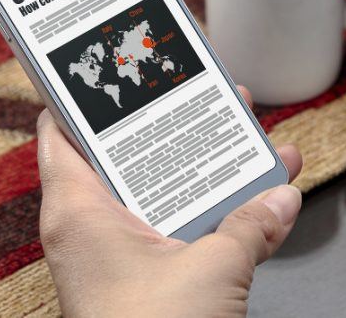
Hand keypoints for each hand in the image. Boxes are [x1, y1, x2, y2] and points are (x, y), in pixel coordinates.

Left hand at [37, 86, 301, 317]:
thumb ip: (250, 225)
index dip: (85, 96)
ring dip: (208, 167)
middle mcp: (98, 228)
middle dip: (175, 124)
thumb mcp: (211, 270)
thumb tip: (281, 194)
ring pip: (167, 191)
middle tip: (207, 92)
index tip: (114, 67)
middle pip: (132, 154)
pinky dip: (218, 213)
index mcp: (82, 212)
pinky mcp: (153, 279)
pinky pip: (185, 229)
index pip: (64, 133)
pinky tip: (263, 196)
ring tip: (249, 133)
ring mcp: (127, 254)